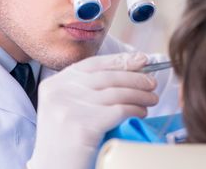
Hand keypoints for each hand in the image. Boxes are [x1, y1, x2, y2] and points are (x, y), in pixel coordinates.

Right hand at [28, 52, 157, 168]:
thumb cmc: (66, 144)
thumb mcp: (67, 108)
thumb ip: (87, 90)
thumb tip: (129, 70)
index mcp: (53, 85)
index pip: (92, 64)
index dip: (120, 61)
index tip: (141, 59)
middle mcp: (58, 93)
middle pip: (107, 77)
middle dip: (135, 78)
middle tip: (152, 82)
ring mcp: (69, 108)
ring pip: (116, 93)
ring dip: (140, 95)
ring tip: (152, 99)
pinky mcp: (82, 126)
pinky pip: (119, 110)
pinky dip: (135, 109)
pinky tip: (142, 112)